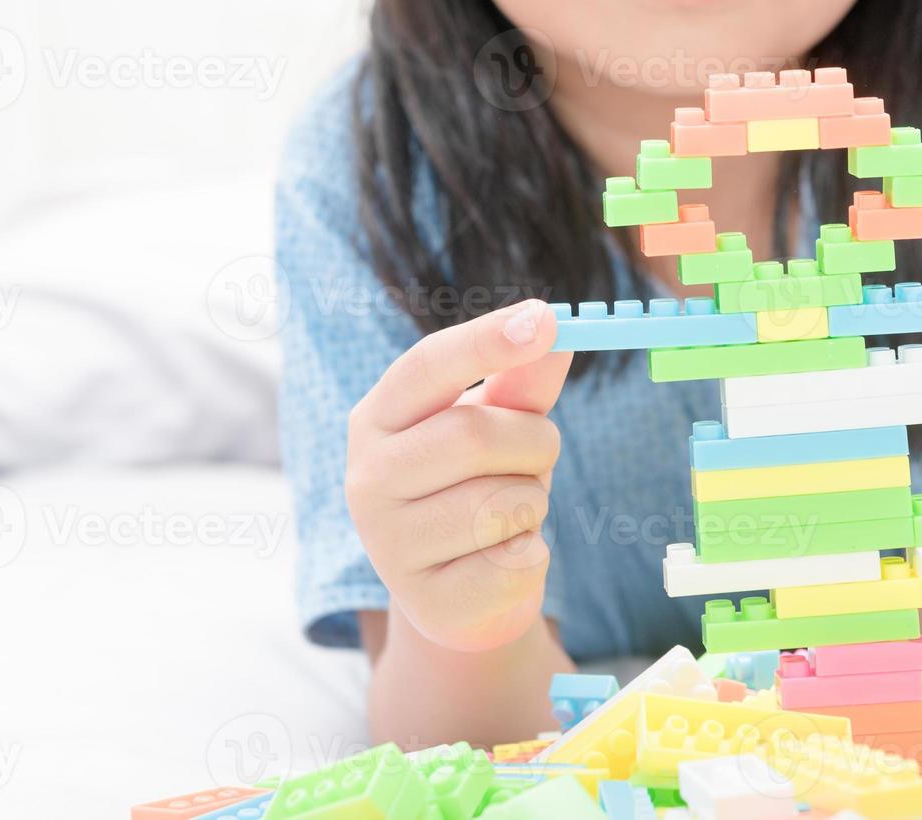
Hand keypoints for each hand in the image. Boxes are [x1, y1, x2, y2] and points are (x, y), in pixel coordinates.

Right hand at [346, 299, 571, 651]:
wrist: (464, 593)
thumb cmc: (479, 488)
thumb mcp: (501, 427)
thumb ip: (522, 382)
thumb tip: (555, 329)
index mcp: (377, 419)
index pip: (427, 365)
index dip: (487, 340)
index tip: (546, 318)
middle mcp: (366, 478)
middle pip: (474, 435)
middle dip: (534, 444)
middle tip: (537, 459)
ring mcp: (388, 547)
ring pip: (502, 505)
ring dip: (533, 506)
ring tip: (510, 516)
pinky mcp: (426, 603)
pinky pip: (514, 563)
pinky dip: (530, 556)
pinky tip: (502, 561)